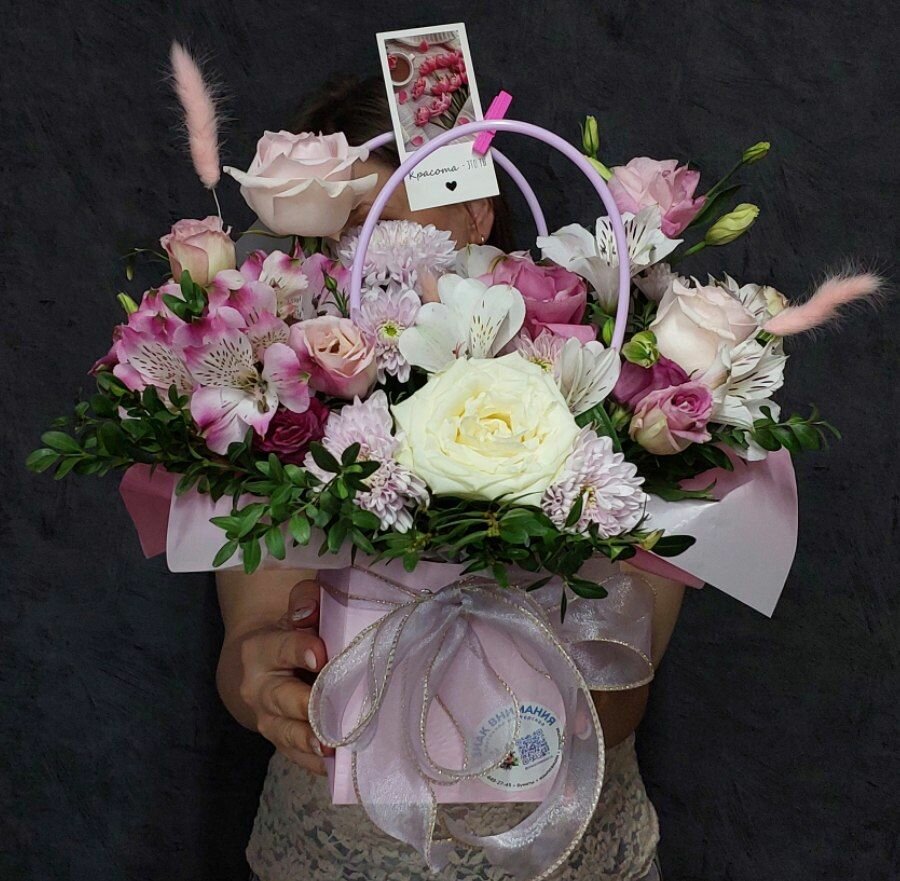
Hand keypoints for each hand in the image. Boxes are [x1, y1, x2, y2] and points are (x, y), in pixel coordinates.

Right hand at [236, 579, 332, 775]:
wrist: (253, 665)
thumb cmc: (288, 631)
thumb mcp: (294, 610)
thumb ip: (305, 601)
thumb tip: (309, 613)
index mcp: (261, 649)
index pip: (282, 648)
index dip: (300, 650)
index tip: (320, 655)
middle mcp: (259, 688)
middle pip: (282, 697)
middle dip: (307, 705)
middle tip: (331, 710)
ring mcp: (268, 719)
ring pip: (285, 732)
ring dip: (309, 741)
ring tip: (330, 747)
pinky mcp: (280, 742)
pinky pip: (296, 756)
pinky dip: (316, 762)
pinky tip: (338, 763)